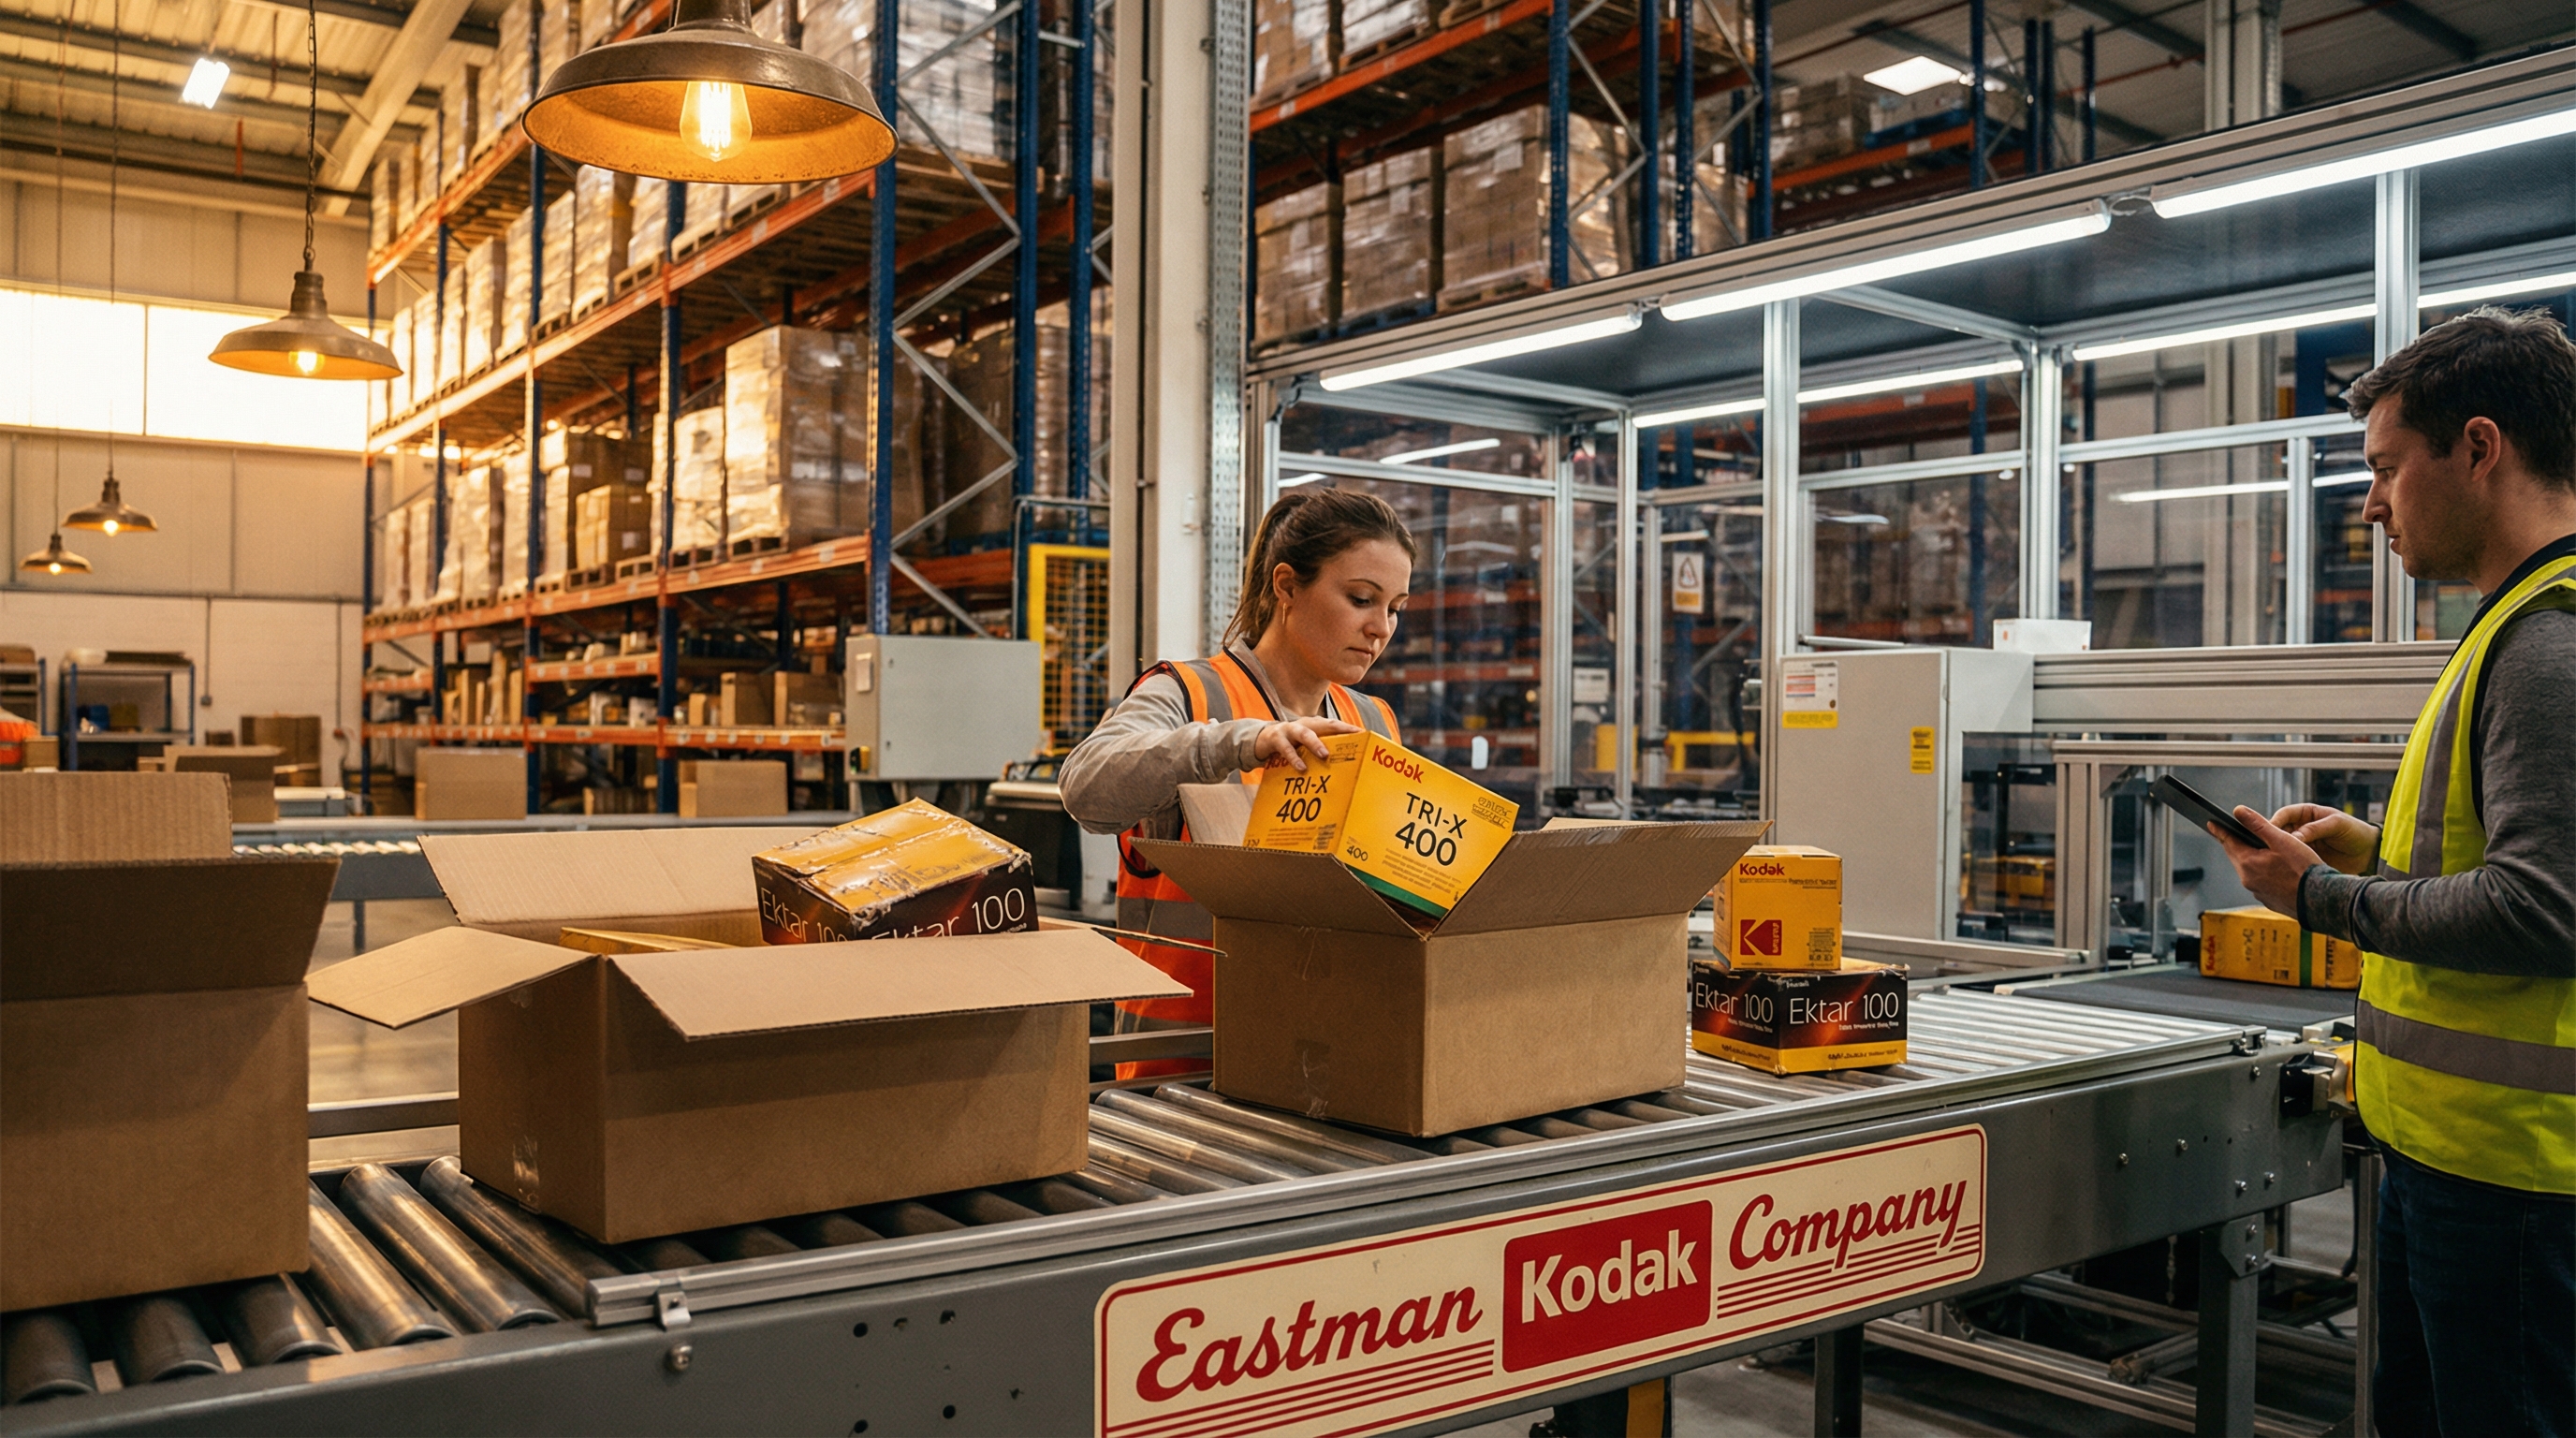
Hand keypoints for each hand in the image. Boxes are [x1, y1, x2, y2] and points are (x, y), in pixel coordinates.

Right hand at [1252, 717, 1358, 771]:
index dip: (1349, 728)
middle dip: (1339, 730)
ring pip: (1304, 733)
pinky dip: (1294, 758)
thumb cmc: (1291, 744)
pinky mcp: (1276, 738)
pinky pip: (1286, 748)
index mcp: (1314, 725)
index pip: (1334, 725)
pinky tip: (1302, 768)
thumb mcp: (1306, 746)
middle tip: (1353, 738)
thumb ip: (1321, 750)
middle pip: (1324, 724)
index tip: (1364, 734)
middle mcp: (1304, 724)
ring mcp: (1289, 729)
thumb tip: (1342, 766)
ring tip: (1324, 755)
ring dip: (1315, 743)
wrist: (1262, 739)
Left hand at [2213, 805, 2330, 917]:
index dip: (2221, 831)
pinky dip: (2264, 875)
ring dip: (2252, 860)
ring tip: (2258, 851)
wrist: (2322, 900)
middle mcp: (2248, 880)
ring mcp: (2259, 893)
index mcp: (2247, 863)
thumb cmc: (2304, 869)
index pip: (2229, 842)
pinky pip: (2262, 884)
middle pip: (2238, 857)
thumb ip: (2258, 825)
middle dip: (2236, 845)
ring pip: (2250, 871)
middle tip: (2231, 834)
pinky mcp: (2270, 901)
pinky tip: (2275, 871)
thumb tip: (2238, 811)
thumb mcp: (2281, 840)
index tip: (2211, 823)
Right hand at [2266, 803, 2378, 874]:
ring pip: (2283, 847)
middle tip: (2269, 849)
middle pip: (2279, 831)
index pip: (2284, 815)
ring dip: (2278, 852)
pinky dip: (2287, 863)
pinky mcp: (2306, 858)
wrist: (2370, 853)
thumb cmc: (2355, 832)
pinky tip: (2284, 869)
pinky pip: (2292, 860)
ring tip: (2275, 861)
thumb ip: (2315, 829)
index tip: (2268, 833)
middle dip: (2272, 839)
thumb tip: (2293, 838)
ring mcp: (2303, 844)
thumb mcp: (2336, 825)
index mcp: (2306, 814)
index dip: (2274, 822)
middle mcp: (2301, 828)